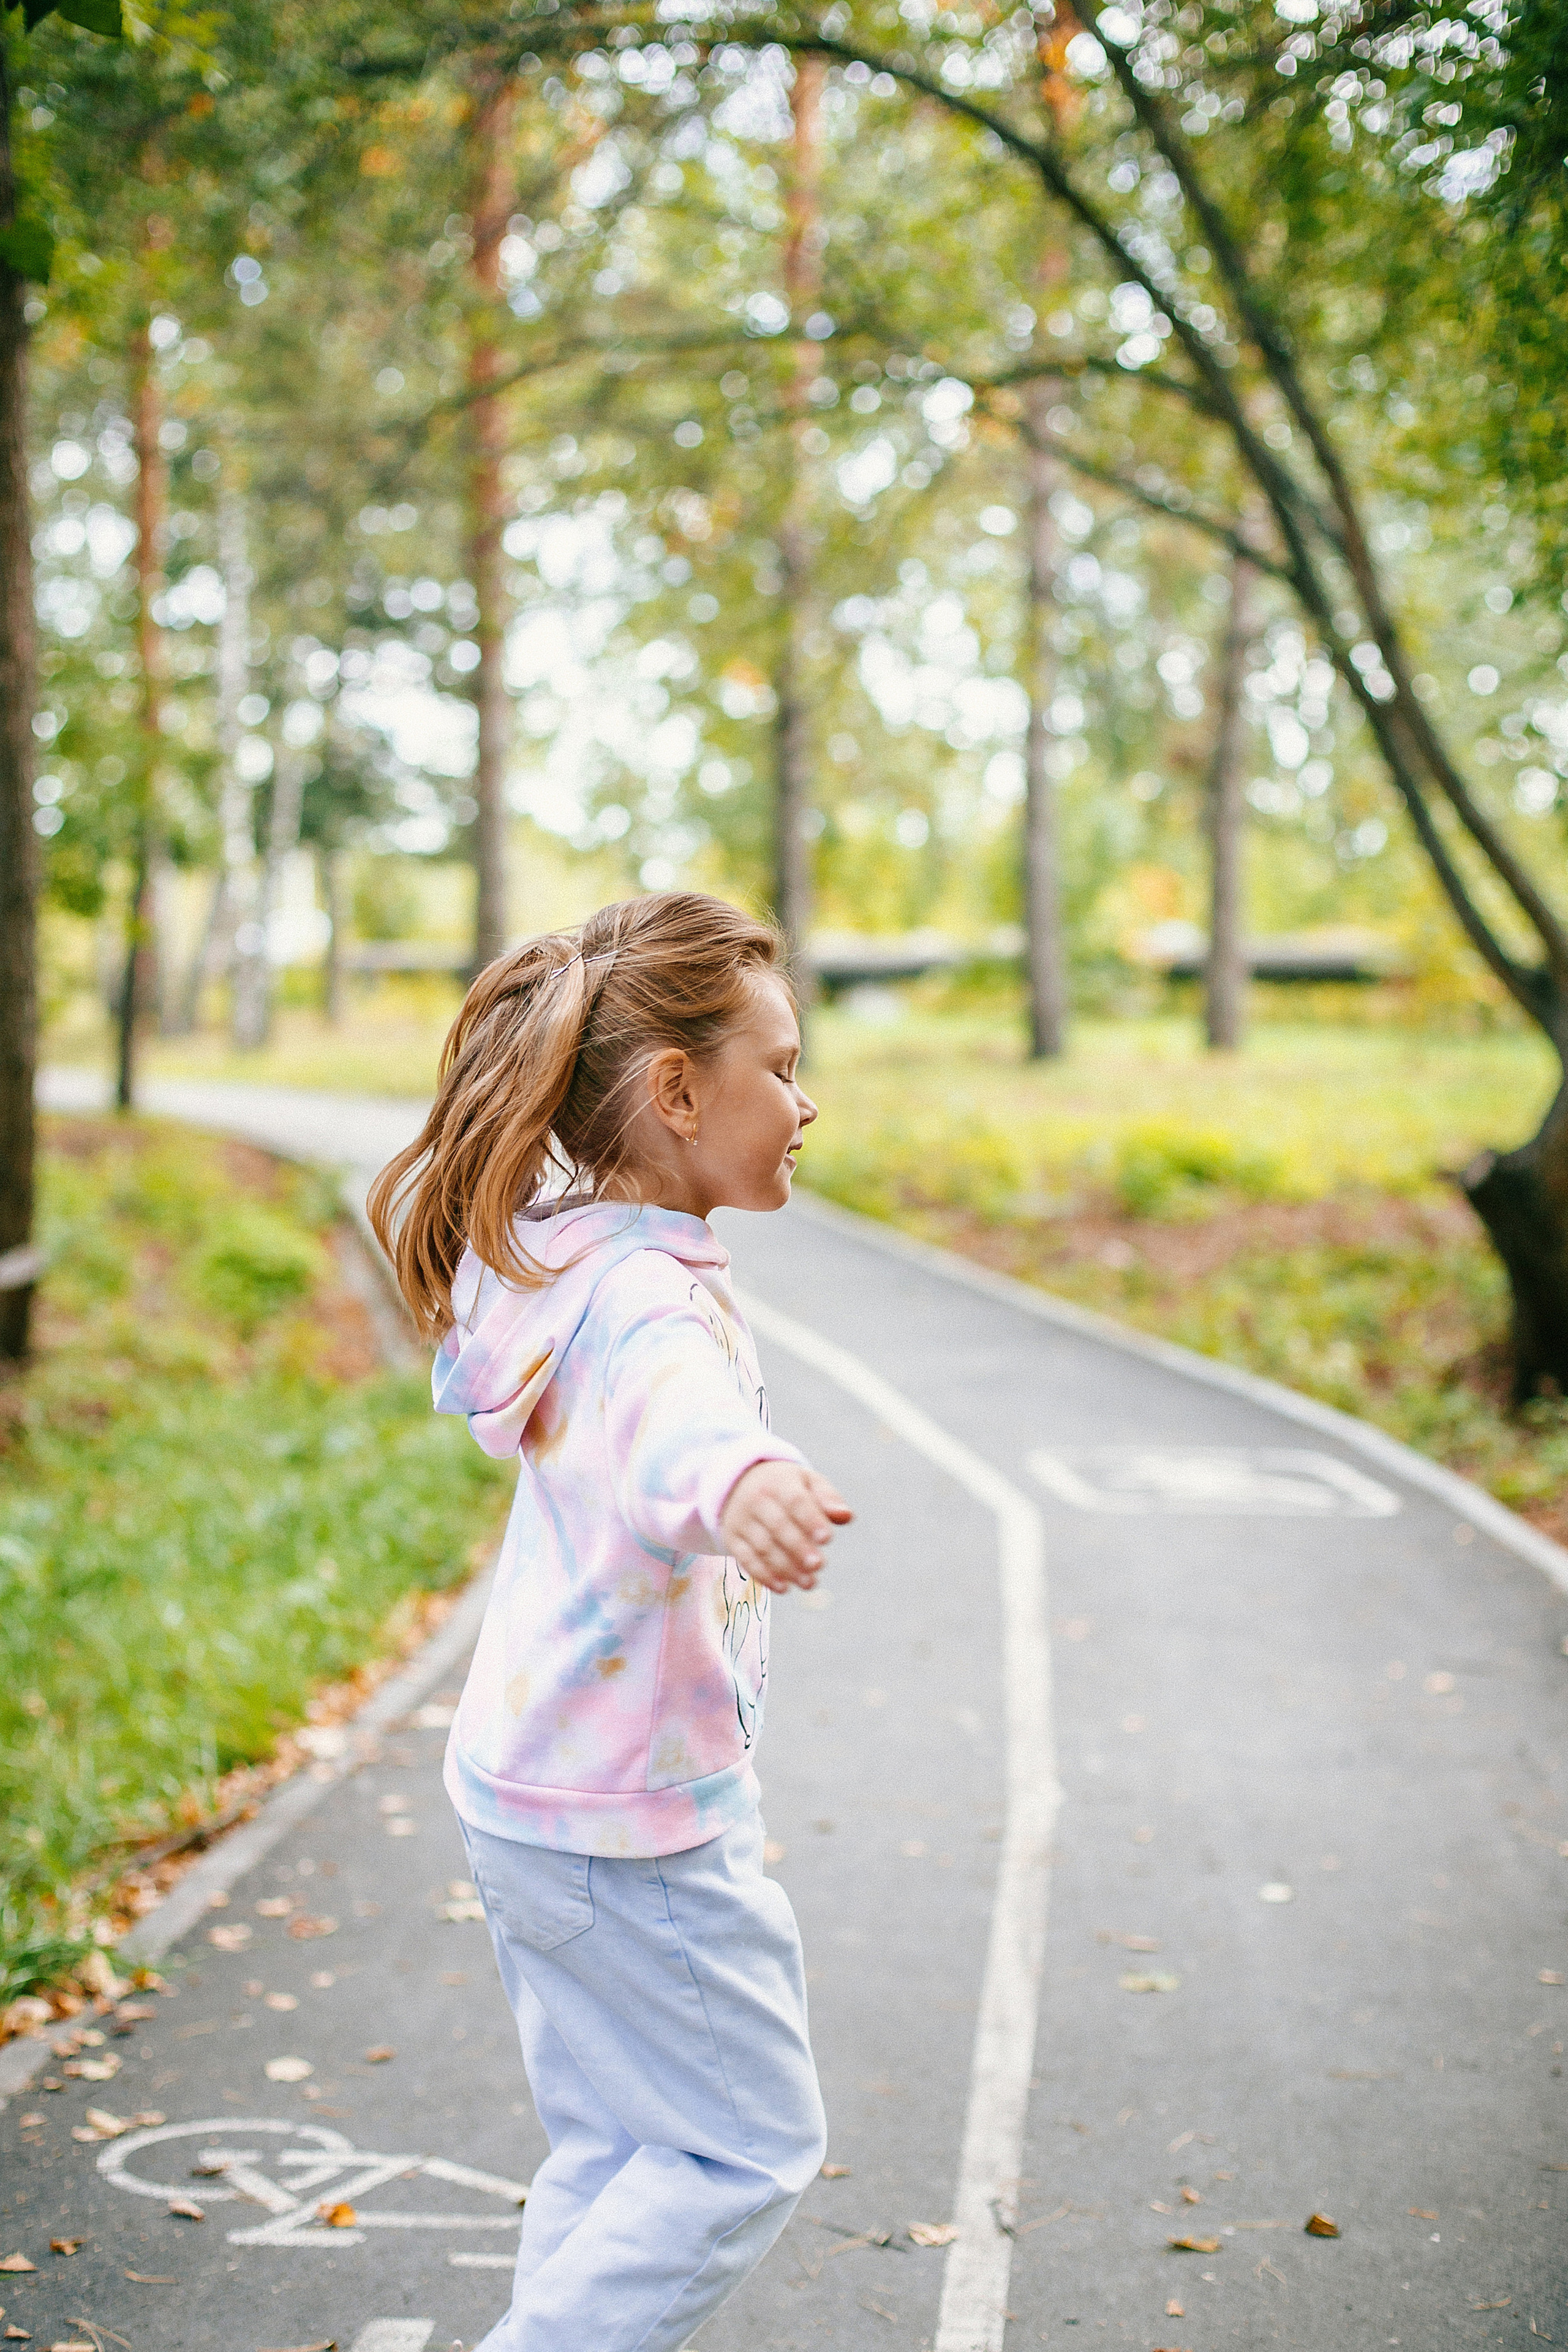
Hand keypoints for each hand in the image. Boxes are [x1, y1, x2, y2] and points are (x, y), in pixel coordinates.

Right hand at [720, 1461, 852, 1593]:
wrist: (740, 1483)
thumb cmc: (786, 1486)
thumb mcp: (807, 1482)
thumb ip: (828, 1499)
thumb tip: (846, 1516)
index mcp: (779, 1483)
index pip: (795, 1501)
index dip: (811, 1520)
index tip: (828, 1538)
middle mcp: (756, 1501)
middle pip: (778, 1526)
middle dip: (798, 1548)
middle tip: (819, 1565)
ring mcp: (742, 1521)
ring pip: (763, 1546)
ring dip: (786, 1568)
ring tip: (810, 1583)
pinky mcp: (733, 1539)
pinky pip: (746, 1560)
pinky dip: (764, 1576)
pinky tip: (783, 1588)